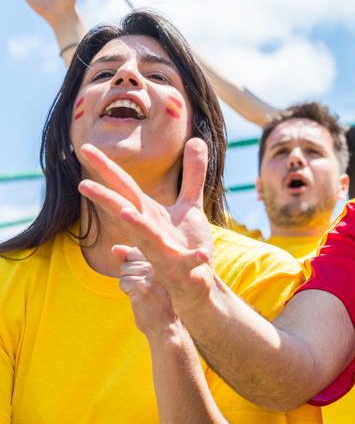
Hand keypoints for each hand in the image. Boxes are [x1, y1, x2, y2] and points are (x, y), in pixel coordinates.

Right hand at [77, 138, 216, 315]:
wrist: (192, 282)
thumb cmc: (184, 244)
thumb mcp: (190, 206)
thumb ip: (193, 175)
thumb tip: (196, 141)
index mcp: (149, 214)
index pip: (125, 187)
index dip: (106, 168)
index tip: (84, 148)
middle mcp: (150, 231)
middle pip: (126, 210)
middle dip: (105, 198)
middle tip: (81, 184)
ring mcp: (163, 250)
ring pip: (147, 237)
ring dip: (138, 226)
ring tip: (126, 213)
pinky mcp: (182, 267)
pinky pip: (188, 262)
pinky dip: (194, 258)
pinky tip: (202, 255)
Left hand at [113, 245, 180, 335]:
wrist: (166, 325)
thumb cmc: (157, 302)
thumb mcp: (148, 277)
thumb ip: (131, 261)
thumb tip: (114, 248)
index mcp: (162, 262)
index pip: (135, 252)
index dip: (134, 266)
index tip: (146, 279)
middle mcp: (158, 266)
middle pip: (128, 263)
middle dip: (131, 277)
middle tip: (146, 289)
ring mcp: (150, 277)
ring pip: (124, 273)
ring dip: (129, 285)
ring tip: (144, 294)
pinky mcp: (142, 287)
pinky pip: (123, 283)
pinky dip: (127, 292)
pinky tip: (140, 299)